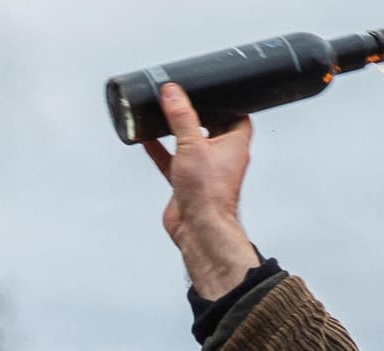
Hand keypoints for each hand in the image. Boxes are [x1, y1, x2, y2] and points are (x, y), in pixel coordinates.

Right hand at [142, 83, 259, 297]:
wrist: (198, 228)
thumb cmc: (208, 193)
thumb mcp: (192, 145)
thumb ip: (181, 117)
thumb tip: (172, 91)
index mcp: (234, 144)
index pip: (238, 116)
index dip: (228, 102)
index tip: (214, 89)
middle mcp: (221, 157)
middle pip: (211, 127)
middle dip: (198, 113)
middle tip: (183, 97)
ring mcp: (203, 170)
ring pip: (189, 144)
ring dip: (176, 131)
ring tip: (163, 112)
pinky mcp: (185, 182)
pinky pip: (171, 160)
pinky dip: (160, 149)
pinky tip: (145, 137)